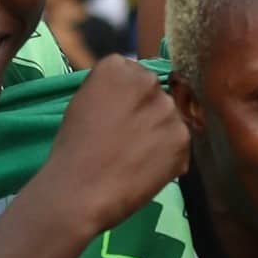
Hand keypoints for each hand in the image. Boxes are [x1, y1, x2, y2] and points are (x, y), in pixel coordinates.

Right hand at [33, 56, 189, 239]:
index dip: (126, 97)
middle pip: (155, 92)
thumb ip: (110, 91)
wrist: (82, 190)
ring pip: (169, 117)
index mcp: (117, 67)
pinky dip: (168, 154)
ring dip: (159, 132)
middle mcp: (148, 82)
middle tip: (129, 136)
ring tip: (138, 155)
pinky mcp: (183, 138)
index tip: (116, 114)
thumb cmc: (73, 148)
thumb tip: (130, 97)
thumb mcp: (83, 103)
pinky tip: (148, 167)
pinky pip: (179, 142)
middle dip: (147, 111)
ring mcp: (169, 110)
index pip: (132, 72)